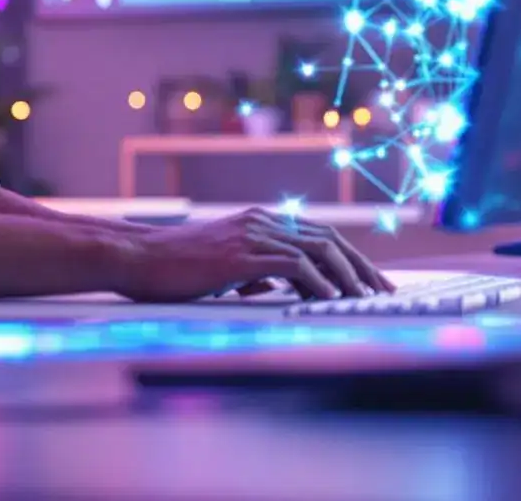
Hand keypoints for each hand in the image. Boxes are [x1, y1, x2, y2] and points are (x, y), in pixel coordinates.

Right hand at [108, 207, 396, 301]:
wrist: (137, 258)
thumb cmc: (171, 267)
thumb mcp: (220, 268)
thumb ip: (250, 273)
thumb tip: (272, 287)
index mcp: (258, 221)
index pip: (318, 234)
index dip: (350, 257)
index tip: (371, 281)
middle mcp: (261, 221)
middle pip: (329, 238)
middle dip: (361, 266)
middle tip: (383, 290)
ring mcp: (252, 235)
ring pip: (317, 249)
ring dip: (347, 275)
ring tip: (364, 297)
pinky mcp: (241, 254)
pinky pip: (292, 265)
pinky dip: (317, 282)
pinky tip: (330, 298)